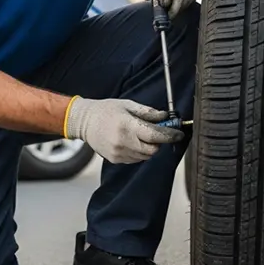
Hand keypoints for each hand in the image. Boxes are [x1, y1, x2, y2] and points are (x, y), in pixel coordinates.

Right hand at [64, 97, 183, 163]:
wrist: (84, 122)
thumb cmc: (106, 110)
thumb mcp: (127, 105)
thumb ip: (147, 112)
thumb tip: (165, 116)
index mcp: (127, 126)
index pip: (155, 135)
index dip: (170, 135)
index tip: (178, 133)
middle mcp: (123, 141)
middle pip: (153, 149)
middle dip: (160, 142)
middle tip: (159, 133)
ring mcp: (119, 152)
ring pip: (145, 156)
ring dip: (149, 147)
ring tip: (141, 135)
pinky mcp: (115, 159)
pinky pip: (136, 159)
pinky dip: (139, 152)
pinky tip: (132, 141)